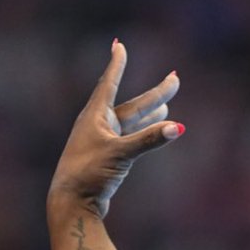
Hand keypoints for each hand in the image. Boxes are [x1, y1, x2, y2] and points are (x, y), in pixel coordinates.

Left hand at [49, 41, 181, 218]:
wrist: (71, 204)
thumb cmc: (89, 175)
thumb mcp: (121, 154)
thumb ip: (149, 140)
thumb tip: (178, 128)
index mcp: (95, 116)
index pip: (109, 83)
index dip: (117, 64)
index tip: (119, 45)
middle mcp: (98, 126)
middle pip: (131, 106)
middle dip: (154, 95)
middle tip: (175, 79)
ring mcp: (101, 144)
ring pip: (131, 124)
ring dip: (150, 114)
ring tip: (167, 104)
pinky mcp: (106, 160)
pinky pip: (129, 140)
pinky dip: (143, 133)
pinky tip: (153, 130)